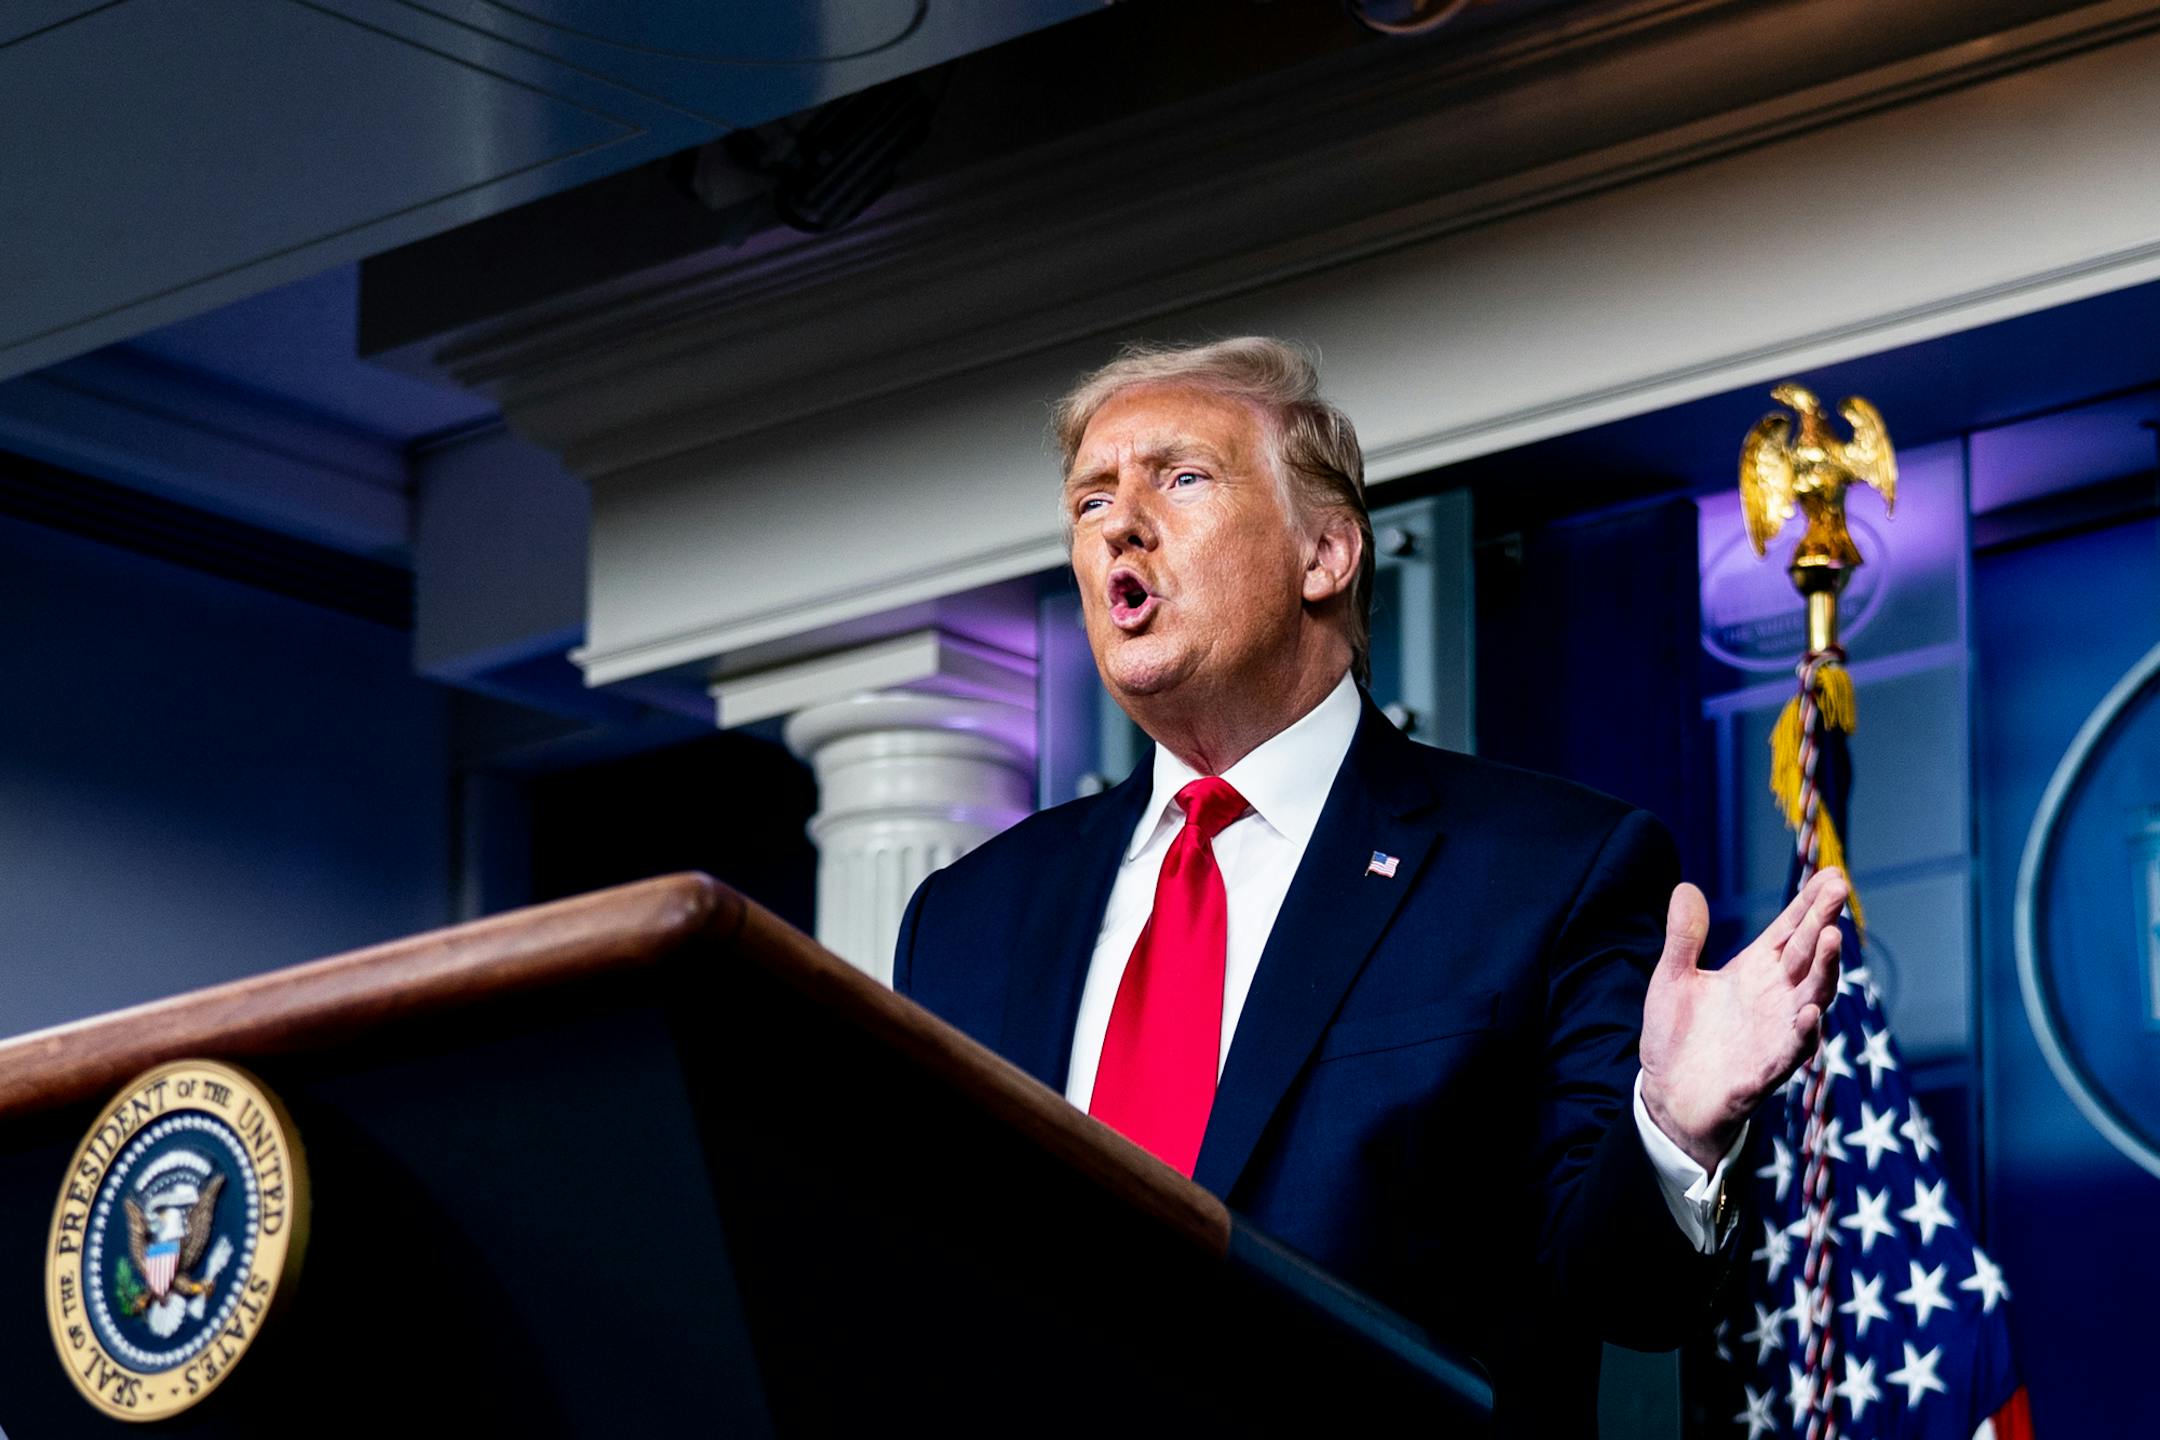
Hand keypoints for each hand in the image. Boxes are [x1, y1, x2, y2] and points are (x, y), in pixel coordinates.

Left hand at [1638, 868, 1845, 1171]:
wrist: (1669, 1095)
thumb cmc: (1677, 1035)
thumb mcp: (1672, 979)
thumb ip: (1683, 938)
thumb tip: (1684, 888)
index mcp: (1755, 970)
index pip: (1790, 930)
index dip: (1809, 904)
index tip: (1831, 875)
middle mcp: (1775, 997)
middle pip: (1807, 953)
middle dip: (1823, 921)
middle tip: (1840, 889)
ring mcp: (1777, 1032)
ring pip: (1812, 996)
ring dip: (1824, 969)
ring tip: (1831, 937)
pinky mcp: (1767, 1069)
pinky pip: (1792, 1049)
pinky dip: (1803, 1031)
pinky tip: (1809, 1011)